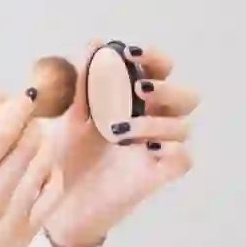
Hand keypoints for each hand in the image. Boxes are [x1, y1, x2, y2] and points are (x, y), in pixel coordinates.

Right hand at [0, 91, 67, 246]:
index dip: (15, 111)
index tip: (23, 98)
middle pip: (24, 147)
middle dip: (33, 126)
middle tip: (32, 123)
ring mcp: (13, 214)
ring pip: (42, 166)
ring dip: (45, 146)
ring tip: (39, 143)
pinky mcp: (29, 230)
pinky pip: (52, 194)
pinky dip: (53, 175)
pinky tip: (46, 171)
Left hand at [42, 39, 197, 246]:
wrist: (59, 204)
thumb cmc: (67, 158)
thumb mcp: (70, 117)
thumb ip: (82, 83)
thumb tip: (95, 42)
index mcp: (133, 102)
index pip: (161, 71)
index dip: (155, 58)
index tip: (131, 54)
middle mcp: (151, 123)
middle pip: (185, 97)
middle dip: (165, 88)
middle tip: (138, 90)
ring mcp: (156, 150)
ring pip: (183, 126)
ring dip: (154, 121)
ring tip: (119, 130)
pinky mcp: (158, 176)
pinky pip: (183, 158)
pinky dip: (170, 150)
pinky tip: (144, 149)